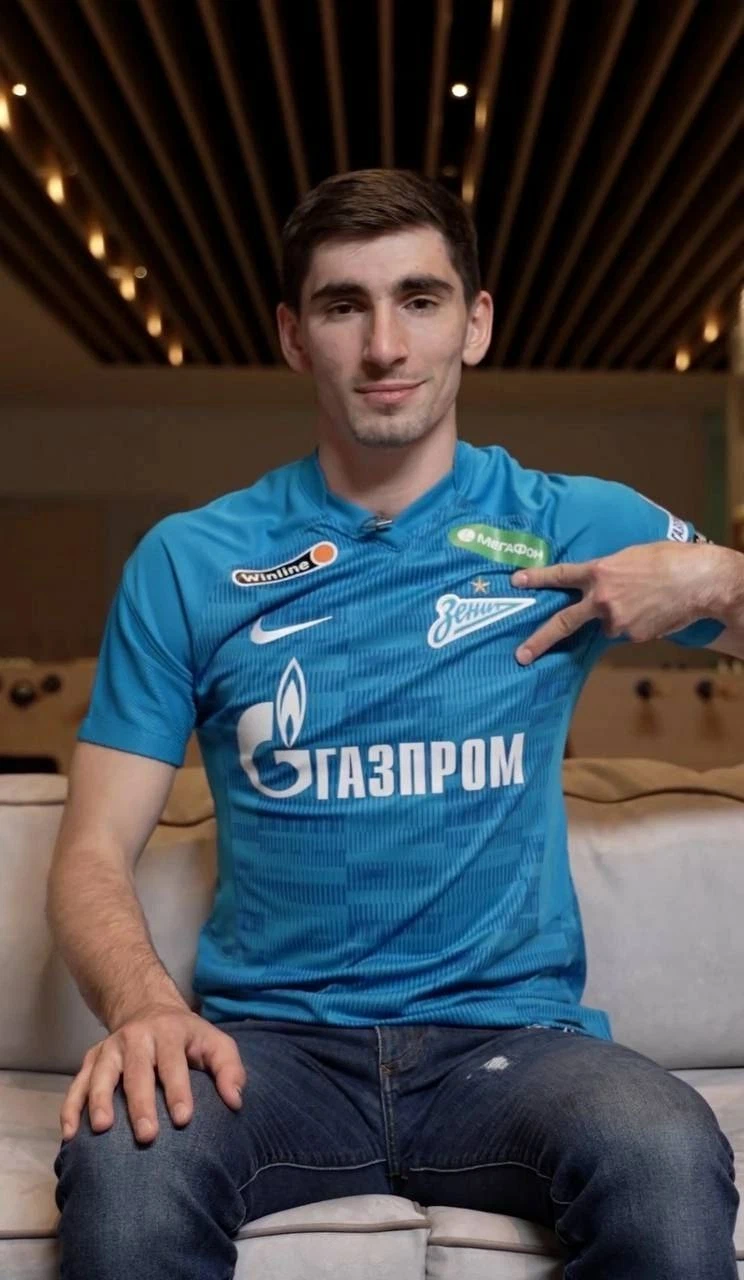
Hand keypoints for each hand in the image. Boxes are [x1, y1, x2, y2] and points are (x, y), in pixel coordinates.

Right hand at [59, 1003, 246, 1144]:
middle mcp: (136, 1038)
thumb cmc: (188, 1038)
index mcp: (169, 1033)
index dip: (178, 1090)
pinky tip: (71, 1133)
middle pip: (137, 1071)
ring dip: (100, 1101)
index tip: (184, 1119)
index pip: (174, 1063)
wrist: (149, 1009)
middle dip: (141, 1103)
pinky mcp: (91, 1059)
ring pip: (101, 1074)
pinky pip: (77, 1084)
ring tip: (102, 1129)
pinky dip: (71, 1107)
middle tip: (147, 1135)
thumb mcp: (215, 1042)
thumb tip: (235, 1101)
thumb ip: (229, 1069)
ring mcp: (110, 1048)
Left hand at [510, 541, 723, 663]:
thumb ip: (607, 572)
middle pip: (563, 622)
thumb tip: (597, 586)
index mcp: (600, 572)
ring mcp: (617, 621)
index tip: (516, 581)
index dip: (537, 578)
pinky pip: (627, 631)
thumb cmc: (669, 559)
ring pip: (606, 625)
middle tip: (521, 655)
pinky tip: (654, 611)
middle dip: (539, 640)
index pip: (561, 575)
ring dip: (617, 616)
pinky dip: (636, 623)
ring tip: (644, 600)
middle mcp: (603, 599)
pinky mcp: (634, 636)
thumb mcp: (630, 556)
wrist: (699, 581)